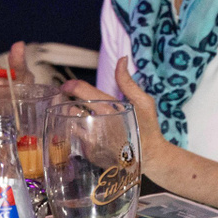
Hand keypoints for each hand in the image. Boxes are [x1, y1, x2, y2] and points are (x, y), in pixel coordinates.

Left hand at [61, 61, 173, 176]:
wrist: (150, 158)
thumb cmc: (147, 128)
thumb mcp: (144, 102)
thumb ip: (128, 81)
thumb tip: (122, 59)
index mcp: (108, 108)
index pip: (81, 90)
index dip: (70, 86)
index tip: (67, 86)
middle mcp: (96, 124)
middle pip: (70, 109)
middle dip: (69, 104)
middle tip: (76, 105)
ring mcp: (91, 142)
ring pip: (70, 125)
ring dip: (73, 120)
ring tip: (83, 120)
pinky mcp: (90, 154)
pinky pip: (77, 140)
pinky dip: (81, 135)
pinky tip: (92, 135)